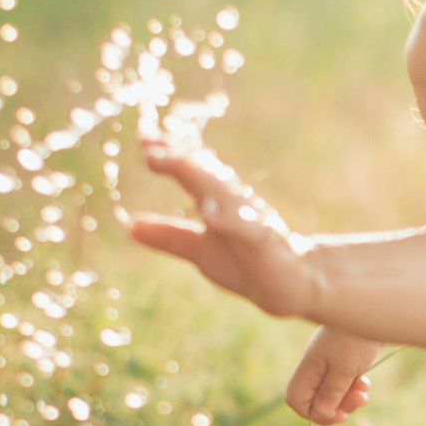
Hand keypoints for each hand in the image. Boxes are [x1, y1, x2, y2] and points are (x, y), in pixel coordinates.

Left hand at [124, 143, 317, 318]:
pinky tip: (211, 218)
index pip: (192, 171)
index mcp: (218, 201)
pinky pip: (249, 231)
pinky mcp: (267, 244)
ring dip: (199, 178)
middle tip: (150, 145)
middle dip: (178, 158)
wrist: (295, 288)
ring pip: (224, 195)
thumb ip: (169, 236)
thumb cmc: (248, 265)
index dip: (169, 154)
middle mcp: (235, 203)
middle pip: (204, 174)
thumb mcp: (200, 251)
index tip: (143, 137)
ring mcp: (252, 221)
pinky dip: (231, 222)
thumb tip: (130, 225)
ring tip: (171, 164)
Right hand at [288, 326, 381, 424]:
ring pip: (332, 394)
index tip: (338, 414)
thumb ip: (332, 392)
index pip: (296, 400)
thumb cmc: (355, 338)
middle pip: (317, 400)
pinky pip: (343, 384)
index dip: (314, 413)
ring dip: (349, 398)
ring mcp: (327, 364)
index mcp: (308, 369)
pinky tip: (365, 382)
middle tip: (358, 401)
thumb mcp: (345, 369)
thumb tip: (321, 412)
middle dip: (338, 407)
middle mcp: (314, 368)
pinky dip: (354, 387)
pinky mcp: (341, 361)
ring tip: (364, 390)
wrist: (371, 310)